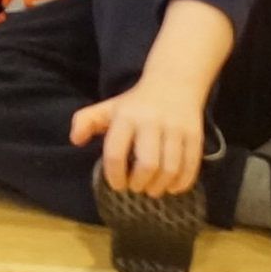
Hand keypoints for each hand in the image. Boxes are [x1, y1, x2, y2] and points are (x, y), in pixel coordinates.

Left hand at [72, 66, 206, 195]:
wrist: (175, 82)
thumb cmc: (136, 103)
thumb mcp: (109, 107)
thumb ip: (87, 121)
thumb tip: (75, 140)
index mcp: (127, 116)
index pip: (116, 153)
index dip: (114, 175)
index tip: (116, 185)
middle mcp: (152, 122)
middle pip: (147, 165)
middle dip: (139, 184)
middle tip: (136, 188)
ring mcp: (176, 129)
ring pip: (170, 169)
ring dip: (160, 187)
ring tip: (152, 189)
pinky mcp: (195, 135)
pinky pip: (190, 167)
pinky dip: (181, 183)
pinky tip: (172, 187)